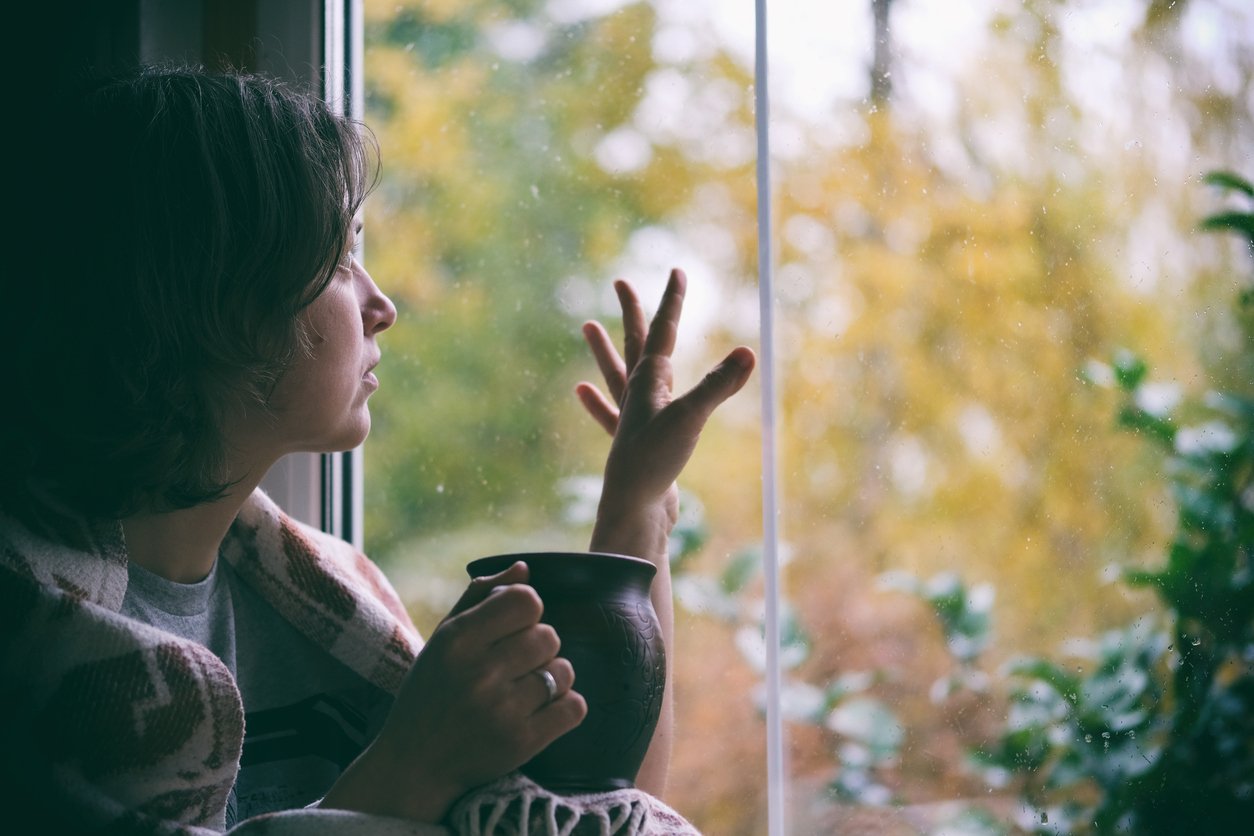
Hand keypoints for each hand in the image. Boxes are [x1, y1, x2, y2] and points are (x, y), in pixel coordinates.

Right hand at [321, 561, 585, 822]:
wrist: (416, 764)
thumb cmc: (432, 692)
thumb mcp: (442, 639)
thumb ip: (480, 597)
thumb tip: (525, 568)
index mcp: (458, 640)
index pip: (526, 600)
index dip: (528, 610)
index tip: (513, 628)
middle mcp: (479, 673)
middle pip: (549, 636)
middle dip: (540, 647)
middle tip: (517, 665)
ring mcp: (502, 710)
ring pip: (565, 671)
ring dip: (552, 678)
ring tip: (526, 690)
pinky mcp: (521, 743)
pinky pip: (575, 707)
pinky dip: (566, 708)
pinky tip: (542, 711)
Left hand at [577, 268, 754, 559]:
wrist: (634, 508)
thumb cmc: (654, 461)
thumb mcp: (691, 419)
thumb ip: (719, 385)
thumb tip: (749, 353)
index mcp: (649, 380)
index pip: (663, 330)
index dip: (672, 301)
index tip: (677, 271)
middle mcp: (637, 393)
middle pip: (634, 343)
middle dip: (632, 312)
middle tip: (620, 281)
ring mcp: (631, 418)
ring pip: (617, 373)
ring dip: (604, 348)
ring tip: (586, 326)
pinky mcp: (631, 443)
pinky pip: (609, 413)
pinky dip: (596, 400)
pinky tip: (580, 390)